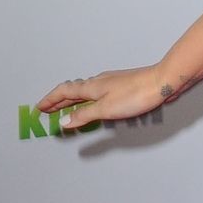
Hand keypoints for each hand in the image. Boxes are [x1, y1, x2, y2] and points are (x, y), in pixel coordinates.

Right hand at [34, 65, 168, 131]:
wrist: (162, 82)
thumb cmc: (136, 94)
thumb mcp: (106, 109)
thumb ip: (84, 115)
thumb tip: (64, 121)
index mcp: (91, 86)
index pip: (63, 92)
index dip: (50, 100)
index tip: (40, 108)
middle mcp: (99, 82)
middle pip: (73, 91)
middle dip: (59, 101)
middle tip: (48, 109)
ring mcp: (111, 83)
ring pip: (86, 91)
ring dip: (73, 100)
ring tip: (67, 107)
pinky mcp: (123, 86)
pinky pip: (99, 92)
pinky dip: (89, 99)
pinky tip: (95, 103)